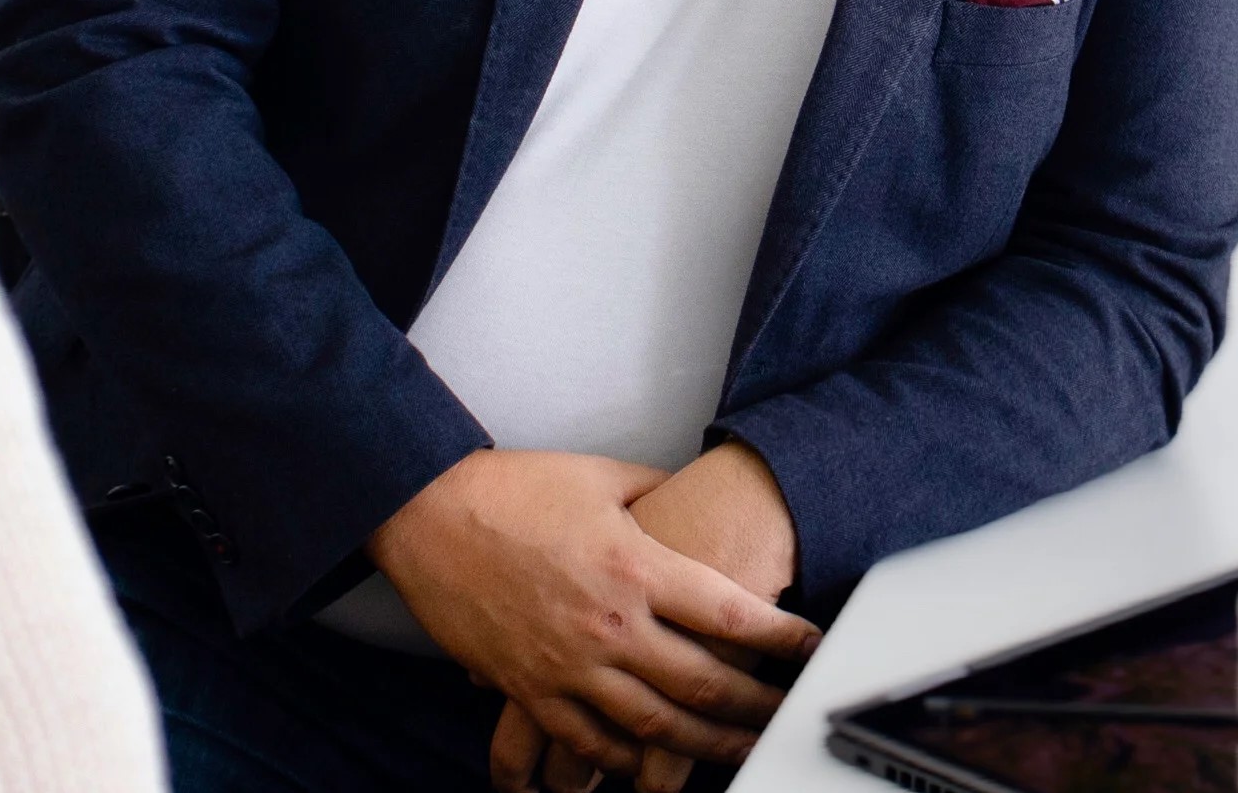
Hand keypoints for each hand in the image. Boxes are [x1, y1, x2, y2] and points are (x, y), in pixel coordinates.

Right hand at [367, 449, 817, 789]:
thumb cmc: (510, 488)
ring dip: (703, 746)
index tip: (811, 646)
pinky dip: (621, 762)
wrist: (426, 513)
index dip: (782, 636)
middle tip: (787, 713)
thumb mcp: (600, 475)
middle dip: (756, 705)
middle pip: (703, 682)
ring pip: (653, 726)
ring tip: (738, 753)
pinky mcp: (529, 687)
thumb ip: (654, 491)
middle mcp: (611, 625)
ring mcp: (569, 664)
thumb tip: (688, 496)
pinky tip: (645, 768)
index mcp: (636, 567)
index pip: (730, 613)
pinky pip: (585, 741)